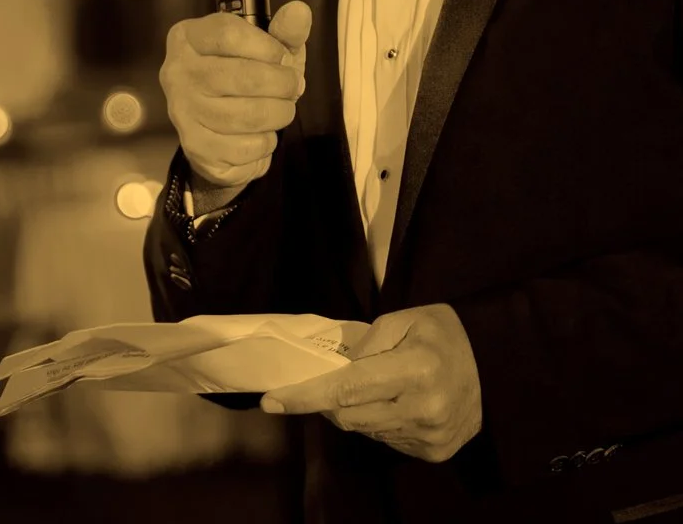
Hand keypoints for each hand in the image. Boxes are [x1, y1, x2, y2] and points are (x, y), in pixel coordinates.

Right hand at [158, 2, 309, 191]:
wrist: (218, 131)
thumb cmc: (245, 78)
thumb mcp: (268, 51)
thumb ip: (284, 32)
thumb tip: (300, 11)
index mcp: (189, 38)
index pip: (228, 34)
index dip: (268, 48)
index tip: (282, 58)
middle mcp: (177, 71)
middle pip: (243, 76)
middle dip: (282, 85)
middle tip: (292, 88)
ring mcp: (182, 110)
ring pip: (247, 115)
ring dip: (278, 115)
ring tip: (281, 110)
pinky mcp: (195, 145)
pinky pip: (245, 146)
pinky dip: (265, 142)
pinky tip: (261, 134)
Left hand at [262, 303, 483, 461]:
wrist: (498, 367)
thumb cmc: (444, 335)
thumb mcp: (404, 319)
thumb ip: (364, 342)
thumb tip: (335, 369)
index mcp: (415, 370)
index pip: (345, 389)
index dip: (304, 397)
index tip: (271, 401)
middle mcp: (423, 408)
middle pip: (348, 416)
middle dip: (327, 401)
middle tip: (328, 382)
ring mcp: (430, 435)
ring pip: (364, 431)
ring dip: (354, 412)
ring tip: (371, 389)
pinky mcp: (435, 451)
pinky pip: (386, 441)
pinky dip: (378, 423)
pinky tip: (393, 405)